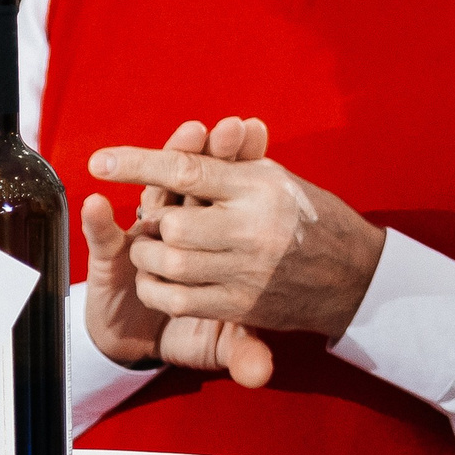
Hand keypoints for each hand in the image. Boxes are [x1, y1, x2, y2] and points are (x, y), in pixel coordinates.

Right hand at [82, 118, 278, 383]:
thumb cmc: (194, 322)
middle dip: (213, 151)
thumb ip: (243, 349)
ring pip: (156, 193)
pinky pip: (105, 236)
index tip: (260, 136)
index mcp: (218, 233)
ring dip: (165, 163)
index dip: (246, 163)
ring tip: (189, 135)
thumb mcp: (224, 339)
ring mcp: (146, 233)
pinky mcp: (112, 253)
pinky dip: (100, 223)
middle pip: (197, 178)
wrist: (149, 337)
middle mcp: (182, 223)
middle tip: (231, 128)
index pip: (234, 190)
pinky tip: (98, 206)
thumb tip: (261, 375)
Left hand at [90, 128, 385, 347]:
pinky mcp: (242, 305)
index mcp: (259, 187)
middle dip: (156, 220)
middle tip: (158, 219)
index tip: (99, 161)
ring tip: (156, 248)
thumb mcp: (276, 180)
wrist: (355, 276)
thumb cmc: (309, 218)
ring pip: (172, 261)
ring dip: (152, 255)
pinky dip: (160, 288)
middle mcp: (253, 227)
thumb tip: (184, 149)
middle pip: (173, 221)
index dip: (139, 163)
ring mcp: (247, 269)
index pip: (187, 169)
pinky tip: (161, 280)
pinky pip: (180, 298)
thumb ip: (230, 166)